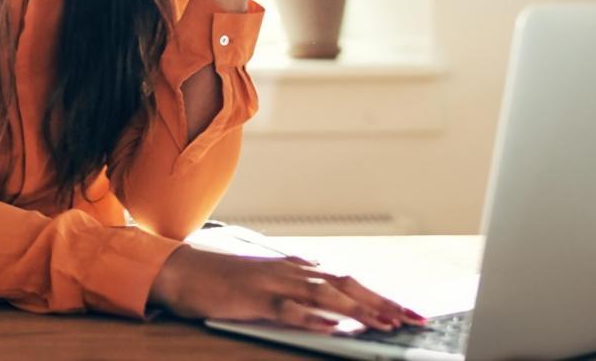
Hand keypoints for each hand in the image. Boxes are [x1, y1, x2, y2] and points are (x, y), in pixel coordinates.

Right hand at [148, 245, 425, 332]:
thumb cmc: (223, 280)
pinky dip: (311, 318)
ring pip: (324, 295)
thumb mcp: (267, 282)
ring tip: (385, 323)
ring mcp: (273, 283)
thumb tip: (331, 306)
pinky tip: (331, 327)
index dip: (381, 295)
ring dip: (357, 310)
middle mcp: (291, 271)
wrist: (181, 270)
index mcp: (297, 267)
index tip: (408, 311)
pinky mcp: (253, 299)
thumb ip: (298, 290)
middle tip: (414, 318)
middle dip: (383, 301)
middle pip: (347, 284)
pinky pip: (287, 309)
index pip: (349, 280)